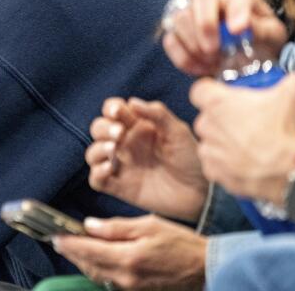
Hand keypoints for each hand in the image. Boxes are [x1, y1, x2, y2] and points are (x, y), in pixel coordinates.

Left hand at [52, 215, 205, 289]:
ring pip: (97, 274)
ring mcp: (131, 287)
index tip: (54, 236)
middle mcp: (126, 277)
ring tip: (73, 248)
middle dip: (72, 253)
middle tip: (59, 240)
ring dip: (82, 261)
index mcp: (128, 257)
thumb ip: (116, 227)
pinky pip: (109, 280)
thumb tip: (89, 226)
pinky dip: (98, 268)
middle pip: (88, 265)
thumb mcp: (149, 225)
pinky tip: (95, 258)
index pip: (88, 250)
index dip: (68, 243)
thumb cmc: (181, 243)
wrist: (206, 269)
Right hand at [86, 98, 206, 220]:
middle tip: (119, 133)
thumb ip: (157, 114)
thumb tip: (132, 102)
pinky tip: (110, 169)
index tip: (117, 111)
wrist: (201, 193)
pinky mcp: (120, 187)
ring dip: (98, 149)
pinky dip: (97, 173)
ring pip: (93, 153)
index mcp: (138, 126)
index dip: (110, 108)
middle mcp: (125, 144)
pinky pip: (96, 180)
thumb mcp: (178, 131)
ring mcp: (121, 165)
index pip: (113, 111)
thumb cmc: (191, 159)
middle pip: (98, 129)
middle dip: (104, 128)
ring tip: (113, 150)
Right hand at [162, 0, 287, 76]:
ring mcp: (192, 13)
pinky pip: (170, 40)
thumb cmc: (263, 44)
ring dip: (194, 44)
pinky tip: (201, 68)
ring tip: (212, 62)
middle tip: (214, 50)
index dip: (236, 10)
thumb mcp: (273, 38)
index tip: (238, 31)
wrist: (249, 61)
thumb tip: (244, 27)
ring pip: (180, 17)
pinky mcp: (177, 32)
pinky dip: (183, 58)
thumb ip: (262, 30)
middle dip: (205, 24)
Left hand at [191, 72, 294, 204]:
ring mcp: (208, 149)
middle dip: (223, 118)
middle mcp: (207, 125)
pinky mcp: (213, 170)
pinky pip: (213, 163)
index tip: (223, 97)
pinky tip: (243, 160)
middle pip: (207, 116)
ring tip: (247, 143)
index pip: (200, 91)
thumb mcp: (291, 97)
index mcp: (217, 103)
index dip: (211, 93)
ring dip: (224, 141)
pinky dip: (225, 163)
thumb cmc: (282, 135)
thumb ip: (291, 82)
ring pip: (210, 140)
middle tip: (245, 122)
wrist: (289, 170)